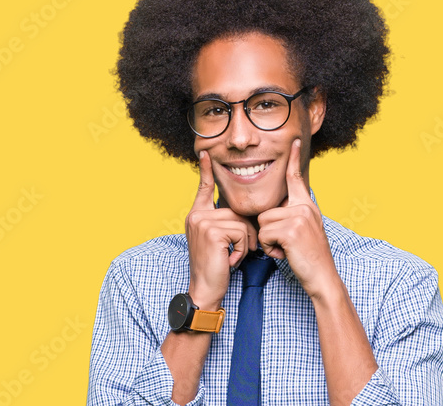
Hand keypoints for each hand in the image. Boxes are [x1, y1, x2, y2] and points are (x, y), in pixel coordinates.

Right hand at [184, 150, 258, 309]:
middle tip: (235, 252)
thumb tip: (245, 216)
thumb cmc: (216, 267)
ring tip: (231, 257)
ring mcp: (203, 222)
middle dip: (245, 233)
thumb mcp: (219, 241)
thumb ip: (225, 223)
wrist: (205, 289)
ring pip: (242, 222)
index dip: (206, 170)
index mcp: (197, 215)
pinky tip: (230, 259)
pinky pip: (242, 232)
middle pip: (236, 211)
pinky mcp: (212, 231)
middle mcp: (197, 215)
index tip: (205, 153)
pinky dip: (242, 248)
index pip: (203, 188)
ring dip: (245, 243)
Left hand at [257, 139, 337, 296]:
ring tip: (287, 249)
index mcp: (307, 205)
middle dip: (269, 232)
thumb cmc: (308, 258)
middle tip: (287, 245)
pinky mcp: (290, 229)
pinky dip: (270, 248)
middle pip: (265, 210)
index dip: (294, 160)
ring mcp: (298, 217)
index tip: (294, 141)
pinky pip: (264, 234)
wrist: (322, 277)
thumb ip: (291, 216)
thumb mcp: (303, 231)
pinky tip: (285, 254)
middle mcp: (304, 207)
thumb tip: (273, 211)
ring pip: (262, 223)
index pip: (297, 178)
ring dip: (268, 241)